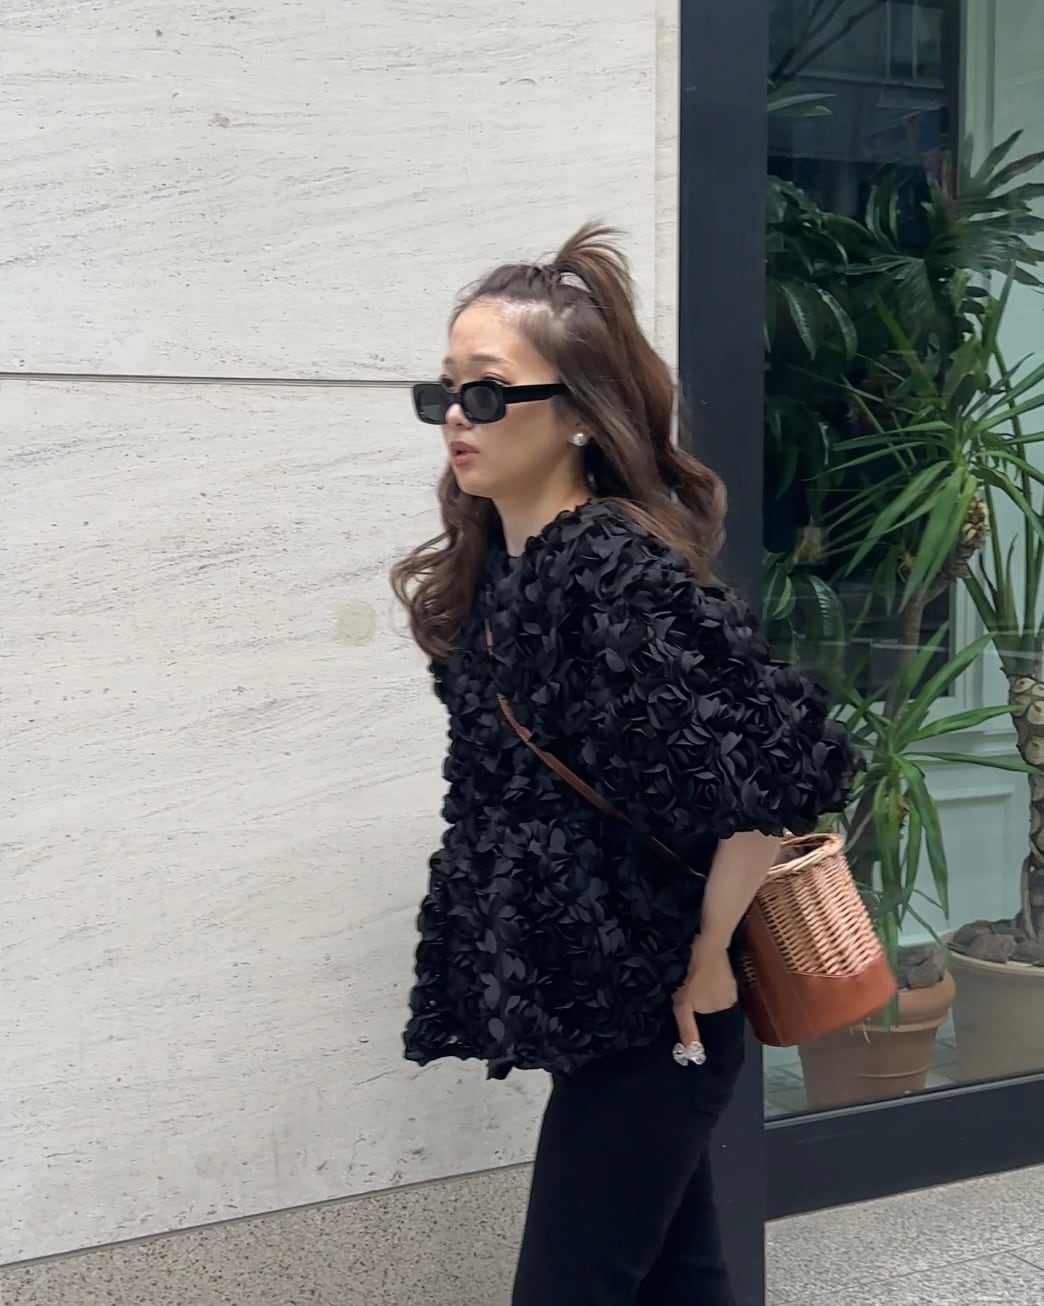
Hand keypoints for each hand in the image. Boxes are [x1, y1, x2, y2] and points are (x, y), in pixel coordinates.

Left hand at [672, 934, 738, 1060]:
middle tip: (690, 995)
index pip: (713, 1022)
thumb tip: (693, 1053)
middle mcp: (732, 1000)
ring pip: (717, 994)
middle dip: (704, 1005)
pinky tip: (701, 974)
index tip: (692, 1010)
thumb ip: (688, 1028)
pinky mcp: (729, 970)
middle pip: (716, 1008)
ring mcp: (732, 983)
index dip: (702, 1018)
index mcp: (724, 1010)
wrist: (704, 943)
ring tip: (695, 983)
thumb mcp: (682, 1004)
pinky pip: (719, 982)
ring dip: (708, 992)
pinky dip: (711, 980)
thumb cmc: (690, 976)